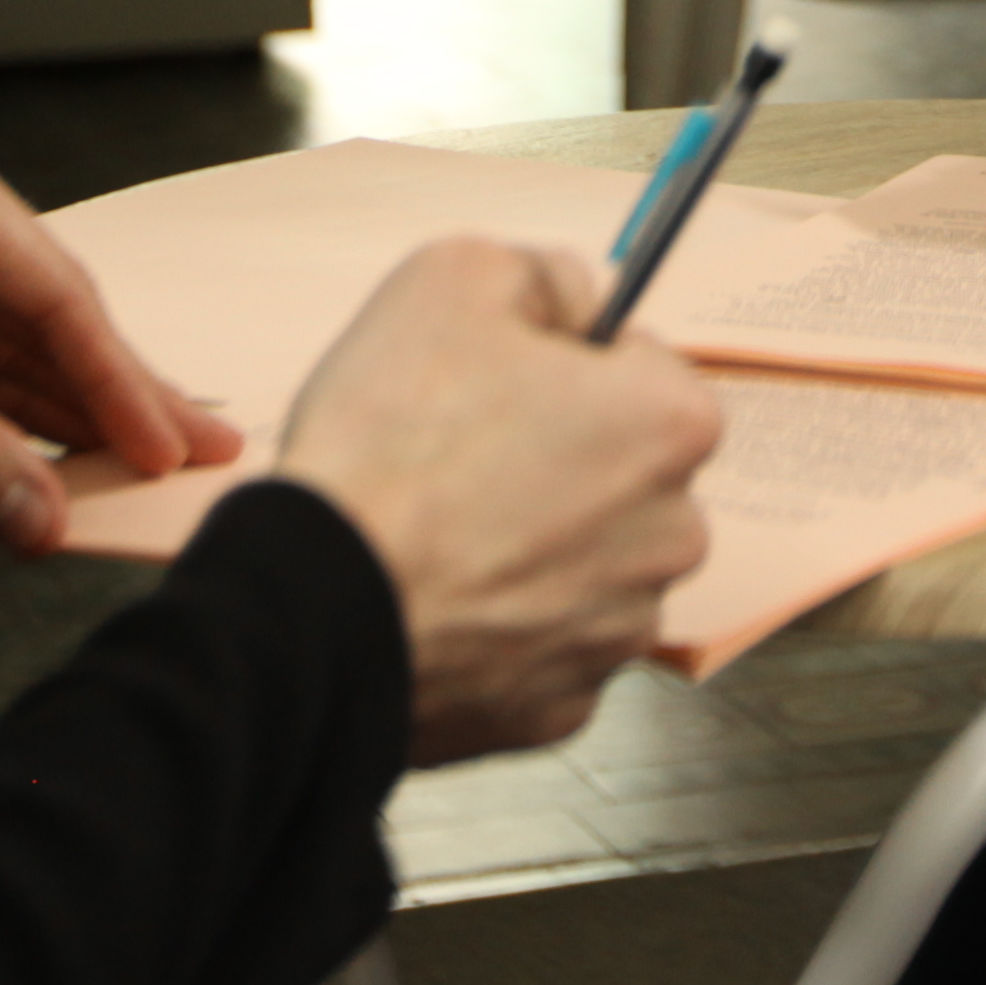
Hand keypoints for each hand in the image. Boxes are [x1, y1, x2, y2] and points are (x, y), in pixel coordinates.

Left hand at [0, 116, 232, 555]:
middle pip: (45, 321)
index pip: (55, 291)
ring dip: (57, 419)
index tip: (167, 445)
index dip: (117, 377)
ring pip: (5, 357)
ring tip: (132, 469)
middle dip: (111, 395)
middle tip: (194, 453)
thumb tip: (36, 516)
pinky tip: (42, 462)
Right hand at [279, 239, 722, 761]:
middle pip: (627, 476)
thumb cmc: (387, 443)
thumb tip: (578, 301)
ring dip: (536, 549)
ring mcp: (617, 632)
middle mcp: (672, 536)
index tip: (507, 381)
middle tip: (464, 456)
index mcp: (670, 426)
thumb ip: (544, 276)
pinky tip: (440, 601)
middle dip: (563, 461)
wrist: (313, 607)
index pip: (648, 369)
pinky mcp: (559, 709)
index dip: (571, 365)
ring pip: (588, 566)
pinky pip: (543, 647)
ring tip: (442, 535)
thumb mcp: (456, 278)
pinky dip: (502, 626)